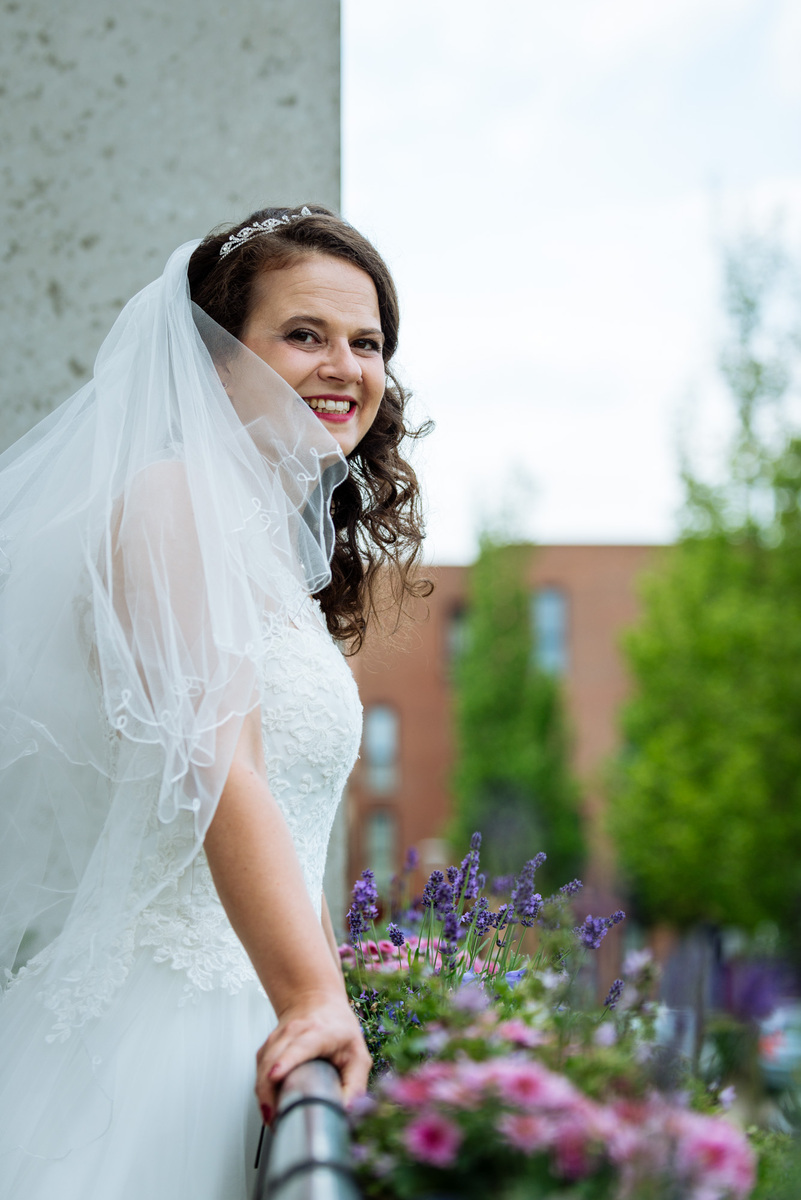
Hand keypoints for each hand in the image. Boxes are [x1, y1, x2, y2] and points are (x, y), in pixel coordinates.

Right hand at [255, 989, 370, 1121]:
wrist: (318, 1003)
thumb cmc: (339, 1029)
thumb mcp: (358, 1055)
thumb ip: (355, 1084)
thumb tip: (346, 1112)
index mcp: (319, 1032)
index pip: (299, 1045)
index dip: (286, 1060)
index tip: (275, 1076)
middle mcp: (293, 1031)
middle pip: (273, 1059)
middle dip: (270, 1090)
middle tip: (277, 1120)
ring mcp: (277, 1038)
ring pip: (262, 1067)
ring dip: (264, 1095)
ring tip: (275, 1120)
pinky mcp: (267, 1048)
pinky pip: (259, 1071)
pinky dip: (262, 1090)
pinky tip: (270, 1108)